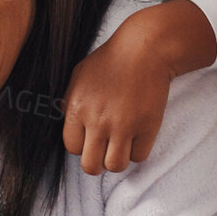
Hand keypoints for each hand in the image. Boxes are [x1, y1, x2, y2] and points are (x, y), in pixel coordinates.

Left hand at [63, 0, 211, 173]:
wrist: (145, 49)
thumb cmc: (111, 60)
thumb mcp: (79, 76)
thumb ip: (70, 104)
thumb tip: (69, 128)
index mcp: (78, 108)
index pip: (72, 147)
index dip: (82, 145)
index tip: (91, 137)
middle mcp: (98, 120)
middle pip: (90, 165)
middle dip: (97, 161)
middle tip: (104, 150)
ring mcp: (123, 125)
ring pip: (115, 166)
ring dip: (117, 158)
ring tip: (121, 144)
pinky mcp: (147, 127)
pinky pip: (139, 157)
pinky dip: (138, 150)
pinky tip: (137, 135)